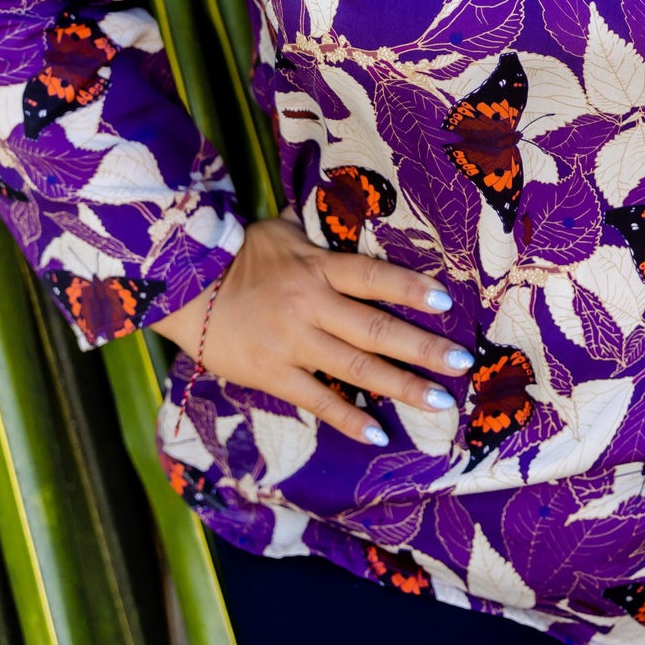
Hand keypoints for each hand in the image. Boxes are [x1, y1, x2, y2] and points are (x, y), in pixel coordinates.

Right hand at [152, 215, 473, 446]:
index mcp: (318, 267)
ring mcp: (294, 342)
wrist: (182, 286)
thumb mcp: (280, 231)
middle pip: (377, 328)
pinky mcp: (272, 373)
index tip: (446, 301)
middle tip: (462, 364)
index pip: (373, 277)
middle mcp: (312, 305)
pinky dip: (347, 418)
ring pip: (357, 368)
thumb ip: (314, 234)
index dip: (410, 288)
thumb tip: (335, 211)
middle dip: (423, 348)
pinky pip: (317, 399)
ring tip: (439, 401)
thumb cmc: (236, 253)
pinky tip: (376, 432)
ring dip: (401, 385)